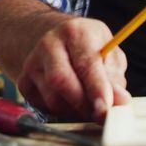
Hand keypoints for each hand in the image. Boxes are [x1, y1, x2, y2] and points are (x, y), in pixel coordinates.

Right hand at [16, 17, 130, 122]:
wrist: (54, 39)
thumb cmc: (87, 46)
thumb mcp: (108, 51)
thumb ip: (114, 77)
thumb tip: (120, 101)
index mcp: (74, 31)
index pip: (85, 63)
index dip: (97, 89)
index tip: (106, 108)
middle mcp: (48, 44)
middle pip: (61, 81)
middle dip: (84, 104)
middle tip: (102, 114)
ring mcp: (32, 63)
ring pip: (53, 99)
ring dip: (76, 111)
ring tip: (90, 105)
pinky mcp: (24, 83)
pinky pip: (45, 107)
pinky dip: (63, 112)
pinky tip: (73, 102)